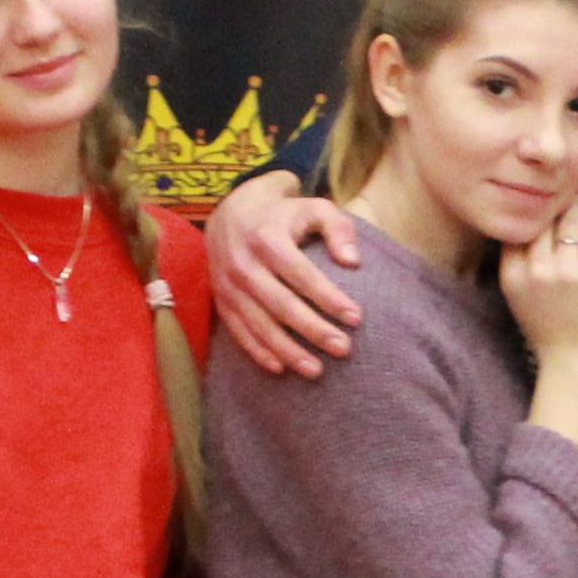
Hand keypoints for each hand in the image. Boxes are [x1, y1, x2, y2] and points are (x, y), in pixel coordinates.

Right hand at [206, 171, 362, 374]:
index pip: (301, 274)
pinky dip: (258, 352)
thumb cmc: (283, 214)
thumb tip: (353, 262)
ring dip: (288, 350)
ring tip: (317, 371)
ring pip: (259, 324)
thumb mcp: (314, 207)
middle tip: (344, 349)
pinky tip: (281, 369)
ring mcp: (227, 285)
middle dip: (314, 330)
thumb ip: (338, 228)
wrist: (230, 212)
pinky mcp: (220, 301)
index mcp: (266, 238)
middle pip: (281, 305)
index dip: (328, 297)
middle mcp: (243, 263)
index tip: (356, 318)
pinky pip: (238, 332)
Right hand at [499, 200, 577, 362]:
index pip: (516, 230)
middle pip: (542, 222)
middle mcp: (536, 271)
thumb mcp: (518, 298)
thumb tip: (524, 228)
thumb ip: (516, 265)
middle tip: (560, 183)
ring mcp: (566, 272)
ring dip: (576, 202)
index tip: (535, 195)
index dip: (526, 211)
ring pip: (569, 223)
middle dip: (551, 200)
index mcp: (512, 276)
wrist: (574, 361)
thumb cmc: (547, 330)